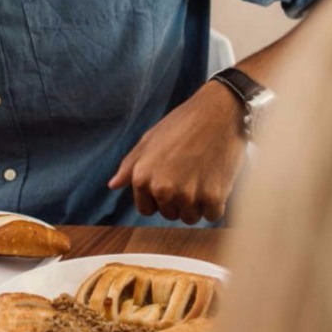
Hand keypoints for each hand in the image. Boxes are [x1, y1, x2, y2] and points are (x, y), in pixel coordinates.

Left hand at [107, 80, 246, 223]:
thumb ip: (129, 166)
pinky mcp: (213, 196)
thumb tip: (113, 185)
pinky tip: (216, 181)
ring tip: (201, 178)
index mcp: (142, 178)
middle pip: (170, 214)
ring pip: (191, 218)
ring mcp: (188, 195)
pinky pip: (212, 215)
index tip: (170, 182)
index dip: (158, 198)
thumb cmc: (181, 124)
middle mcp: (162, 190)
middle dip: (178, 201)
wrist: (218, 112)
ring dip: (197, 204)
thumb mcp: (148, 140)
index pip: (147, 209)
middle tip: (189, 175)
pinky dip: (216, 204)